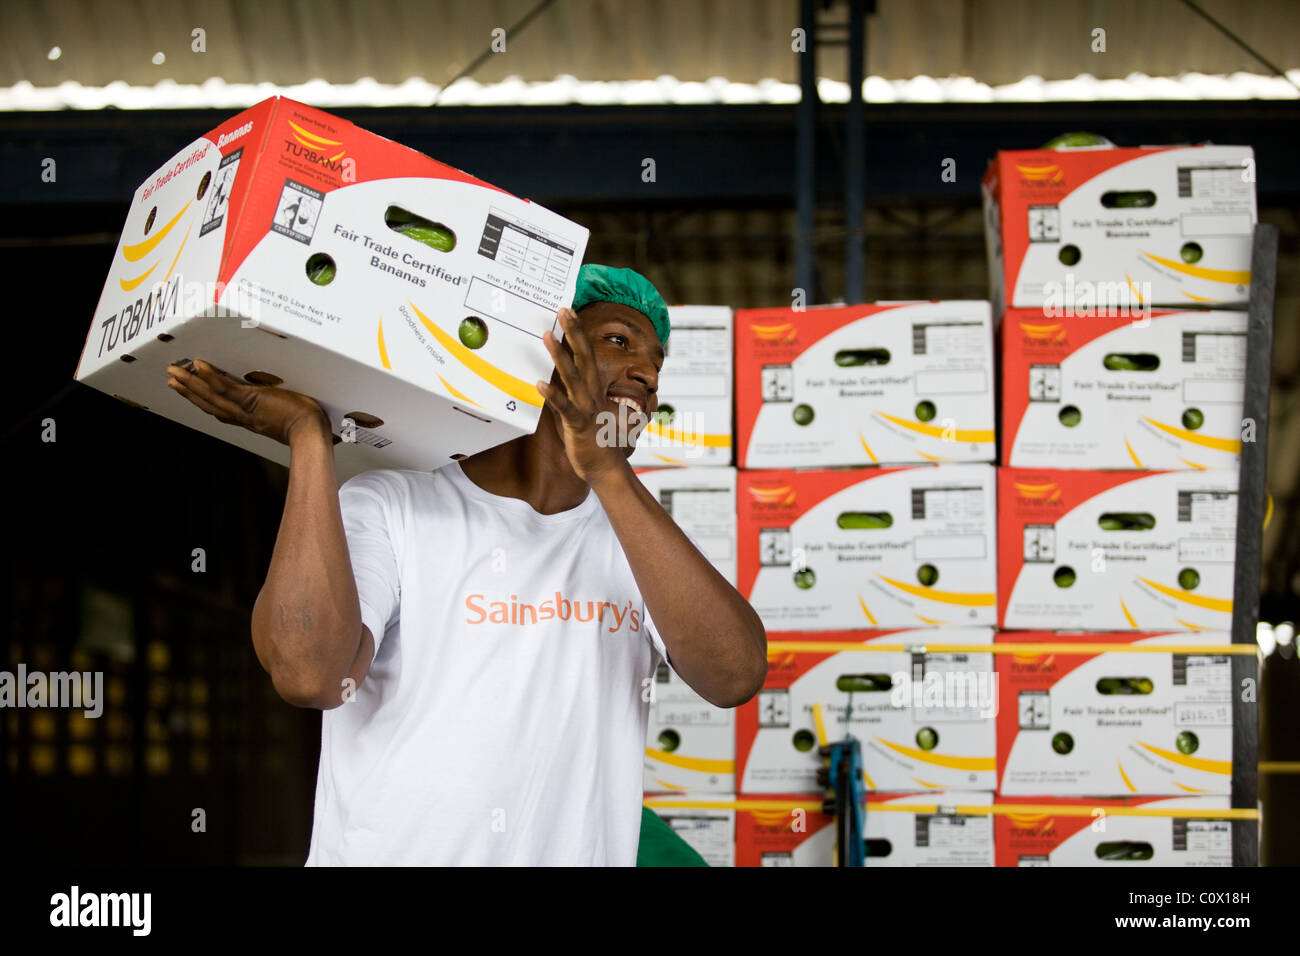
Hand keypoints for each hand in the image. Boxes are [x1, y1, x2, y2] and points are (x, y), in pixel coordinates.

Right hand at [165, 358, 329, 446]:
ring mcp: (245, 409)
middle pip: (209, 404)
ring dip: (190, 384)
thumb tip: (286, 403)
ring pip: (210, 396)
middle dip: (189, 392)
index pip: (222, 411)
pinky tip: (198, 366)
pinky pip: (225, 388)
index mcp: (251, 421)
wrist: (311, 434)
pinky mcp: (251, 400)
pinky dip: (210, 378)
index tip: (192, 394)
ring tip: (174, 372)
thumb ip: (281, 413)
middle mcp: (243, 417)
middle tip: (172, 379)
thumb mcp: (287, 419)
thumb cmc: (307, 427)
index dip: (205, 402)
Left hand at [536, 308, 639, 484]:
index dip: (578, 333)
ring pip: (572, 377)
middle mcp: (592, 394)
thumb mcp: (587, 411)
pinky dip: (552, 396)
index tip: (569, 312)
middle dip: (574, 332)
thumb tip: (561, 381)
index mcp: (595, 389)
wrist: (607, 469)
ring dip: (560, 355)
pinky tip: (539, 383)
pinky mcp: (578, 425)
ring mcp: (586, 408)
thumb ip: (575, 394)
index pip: (587, 354)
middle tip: (564, 310)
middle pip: (584, 356)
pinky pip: (564, 408)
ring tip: (547, 336)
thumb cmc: (598, 442)